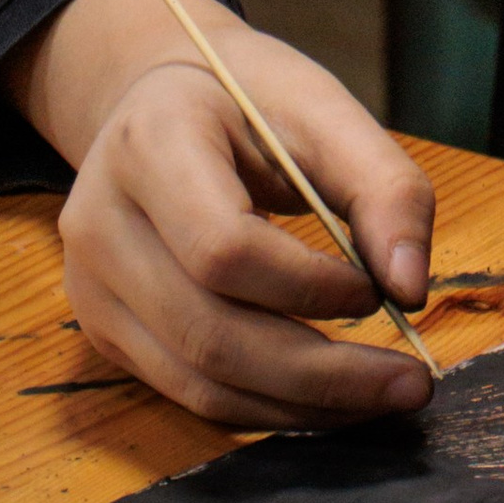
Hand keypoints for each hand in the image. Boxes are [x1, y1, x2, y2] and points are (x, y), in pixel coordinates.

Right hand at [7, 0, 435, 429]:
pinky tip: (328, 397)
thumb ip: (383, 187)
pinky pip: (188, 391)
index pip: (222, 249)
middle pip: (209, 332)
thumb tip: (411, 291)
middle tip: (411, 384)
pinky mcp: (107, 328)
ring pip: (198, 380)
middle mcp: (101, 223)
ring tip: (381, 396)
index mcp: (149, 144)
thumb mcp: (324, 109)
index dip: (308, 287)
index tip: (380, 293)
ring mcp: (92, 286)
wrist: (159, 97)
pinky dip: (267, 406)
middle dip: (321, 374)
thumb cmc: (248, 98)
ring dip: (301, 405)